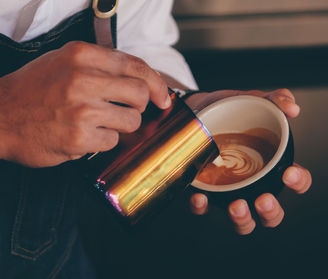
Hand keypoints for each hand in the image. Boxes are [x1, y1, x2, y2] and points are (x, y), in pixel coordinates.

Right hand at [0, 41, 169, 166]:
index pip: (136, 66)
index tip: (163, 97)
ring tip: (97, 123)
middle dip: (138, 107)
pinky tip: (83, 135)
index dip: (156, 83)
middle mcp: (83, 79)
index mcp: (81, 56)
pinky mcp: (80, 136)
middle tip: (126, 111)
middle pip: (140, 94)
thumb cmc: (34, 89)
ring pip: (132, 121)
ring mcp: (82, 109)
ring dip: (120, 126)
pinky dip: (102, 141)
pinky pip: (113, 141)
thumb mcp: (64, 62)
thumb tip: (142, 80)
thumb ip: (101, 66)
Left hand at [187, 89, 311, 234]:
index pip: (296, 181)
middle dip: (271, 212)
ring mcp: (229, 192)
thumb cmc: (232, 111)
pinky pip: (205, 208)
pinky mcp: (205, 192)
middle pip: (271, 213)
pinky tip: (200, 196)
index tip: (289, 173)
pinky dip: (202, 206)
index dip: (299, 182)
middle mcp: (254, 185)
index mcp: (272, 166)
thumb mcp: (254, 101)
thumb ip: (275, 100)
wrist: (198, 109)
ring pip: (242, 221)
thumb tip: (293, 107)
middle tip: (263, 200)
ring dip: (241, 219)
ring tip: (236, 205)